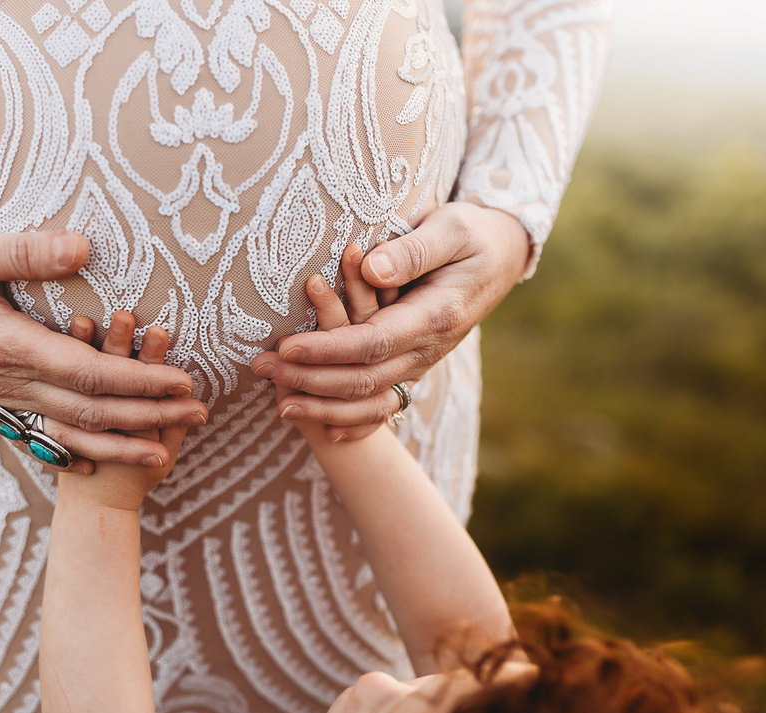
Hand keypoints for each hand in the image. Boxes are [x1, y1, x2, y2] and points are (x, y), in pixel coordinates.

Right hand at [0, 227, 207, 471]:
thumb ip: (22, 251)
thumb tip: (82, 249)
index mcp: (2, 344)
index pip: (86, 371)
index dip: (137, 381)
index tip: (181, 382)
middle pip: (85, 409)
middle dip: (145, 417)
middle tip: (197, 418)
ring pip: (63, 431)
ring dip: (115, 445)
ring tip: (161, 456)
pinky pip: (30, 436)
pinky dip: (66, 453)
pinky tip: (91, 465)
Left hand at [251, 202, 528, 439]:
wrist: (504, 256)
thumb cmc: (473, 233)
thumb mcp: (451, 228)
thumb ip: (413, 250)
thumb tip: (371, 269)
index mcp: (435, 316)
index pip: (372, 342)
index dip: (328, 349)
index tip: (287, 346)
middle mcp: (429, 348)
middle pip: (364, 378)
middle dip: (310, 378)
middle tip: (262, 367)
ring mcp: (423, 361)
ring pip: (372, 398)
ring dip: (323, 405)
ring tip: (279, 404)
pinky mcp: (416, 364)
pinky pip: (386, 404)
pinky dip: (358, 422)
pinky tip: (327, 431)